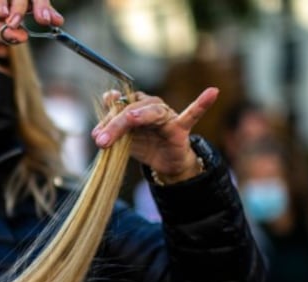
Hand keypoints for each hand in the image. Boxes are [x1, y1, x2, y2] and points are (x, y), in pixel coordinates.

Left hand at [92, 88, 219, 183]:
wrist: (164, 162)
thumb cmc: (143, 145)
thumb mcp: (124, 139)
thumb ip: (111, 129)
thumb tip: (97, 122)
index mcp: (135, 106)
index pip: (118, 108)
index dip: (106, 120)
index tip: (95, 135)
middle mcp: (150, 106)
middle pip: (131, 110)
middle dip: (115, 125)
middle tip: (100, 140)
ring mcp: (166, 115)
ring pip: (151, 112)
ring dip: (139, 117)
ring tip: (130, 118)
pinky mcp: (180, 127)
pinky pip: (192, 114)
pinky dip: (202, 104)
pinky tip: (212, 93)